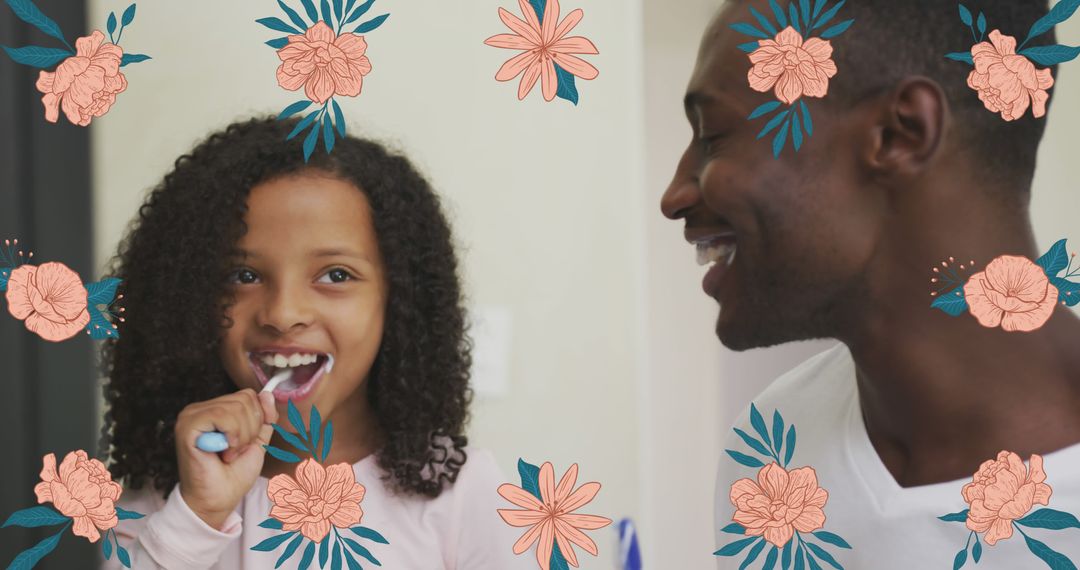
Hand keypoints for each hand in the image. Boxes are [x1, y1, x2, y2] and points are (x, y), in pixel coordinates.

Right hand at [175, 389, 278, 529]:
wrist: (217, 500)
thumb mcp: (258, 441)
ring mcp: (191, 416)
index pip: (247, 395)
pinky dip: (232, 436)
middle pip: (245, 399)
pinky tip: (223, 451)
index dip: (259, 417)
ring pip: (236, 407)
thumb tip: (267, 394)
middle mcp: (200, 409)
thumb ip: (264, 418)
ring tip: (229, 453)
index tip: (250, 441)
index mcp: (213, 410)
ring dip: (242, 437)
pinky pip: (222, 416)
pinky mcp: (188, 426)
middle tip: (235, 451)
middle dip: (250, 430)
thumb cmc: (233, 475)